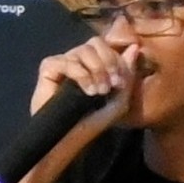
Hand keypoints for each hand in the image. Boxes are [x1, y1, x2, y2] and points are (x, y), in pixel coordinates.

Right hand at [29, 35, 143, 132]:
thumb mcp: (119, 98)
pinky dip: (80, 74)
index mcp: (94, 63)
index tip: (120, 83)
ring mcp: (63, 63)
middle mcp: (77, 59)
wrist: (70, 139)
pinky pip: (66, 61)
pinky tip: (87, 91)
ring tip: (99, 92)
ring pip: (83, 50)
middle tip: (112, 85)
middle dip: (108, 62)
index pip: (106, 46)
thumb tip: (135, 47)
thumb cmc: (93, 122)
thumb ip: (127, 72)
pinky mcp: (48, 69)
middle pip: (95, 43)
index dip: (116, 59)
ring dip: (96, 70)